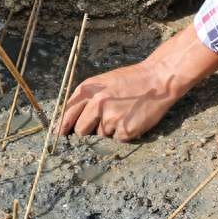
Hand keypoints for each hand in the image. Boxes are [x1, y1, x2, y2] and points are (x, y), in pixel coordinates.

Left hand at [59, 62, 179, 141]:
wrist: (158, 80)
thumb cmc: (130, 81)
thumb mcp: (102, 82)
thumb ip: (85, 99)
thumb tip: (68, 121)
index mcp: (87, 91)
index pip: (67, 114)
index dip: (62, 127)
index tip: (59, 136)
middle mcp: (96, 104)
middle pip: (80, 130)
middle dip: (87, 131)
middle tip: (102, 121)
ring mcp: (111, 119)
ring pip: (101, 135)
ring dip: (109, 129)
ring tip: (124, 113)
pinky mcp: (125, 130)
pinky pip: (117, 138)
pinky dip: (124, 133)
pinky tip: (132, 118)